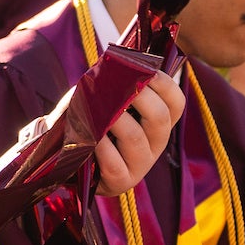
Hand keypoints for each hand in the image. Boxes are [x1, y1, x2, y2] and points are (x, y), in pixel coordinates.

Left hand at [94, 72, 184, 197]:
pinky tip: (91, 138)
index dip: (164, 83)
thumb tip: (114, 63)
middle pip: (159, 117)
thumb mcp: (104, 100)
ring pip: (134, 137)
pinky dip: (101, 147)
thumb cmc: (91, 122)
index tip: (144, 70)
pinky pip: (114, 163)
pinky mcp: (121, 181)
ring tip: (98, 110)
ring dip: (115, 119)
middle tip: (117, 85)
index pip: (175, 103)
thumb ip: (113, 84)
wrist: (69, 156)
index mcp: (159, 123)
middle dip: (138, 95)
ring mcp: (140, 165)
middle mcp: (156, 144)